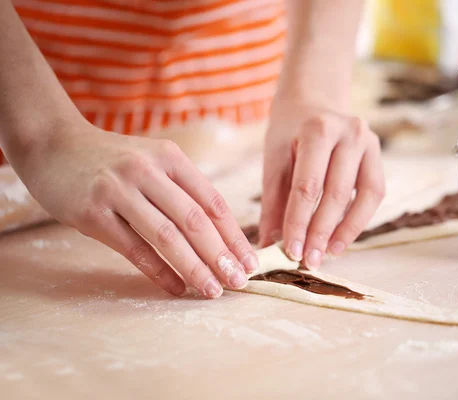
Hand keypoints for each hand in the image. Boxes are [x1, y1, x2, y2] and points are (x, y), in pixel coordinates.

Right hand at [18, 124, 256, 296]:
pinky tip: (176, 288)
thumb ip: (182, 190)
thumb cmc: (112, 160)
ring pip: (166, 236)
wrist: (53, 145)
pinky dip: (158, 272)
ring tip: (213, 291)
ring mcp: (118, 191)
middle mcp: (147, 170)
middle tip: (239, 282)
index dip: (235, 236)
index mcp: (170, 157)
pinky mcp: (92, 213)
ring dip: (194, 268)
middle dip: (221, 256)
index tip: (251, 262)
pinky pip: (133, 249)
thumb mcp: (152, 161)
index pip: (212, 201)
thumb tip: (219, 236)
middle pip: (194, 220)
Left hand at [259, 102, 385, 268]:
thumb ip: (273, 203)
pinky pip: (374, 194)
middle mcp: (350, 132)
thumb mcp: (274, 160)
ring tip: (327, 254)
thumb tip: (269, 246)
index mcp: (318, 129)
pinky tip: (341, 240)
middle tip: (308, 260)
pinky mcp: (378, 155)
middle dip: (321, 232)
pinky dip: (358, 220)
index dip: (299, 222)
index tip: (291, 252)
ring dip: (345, 231)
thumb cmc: (289, 134)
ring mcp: (369, 142)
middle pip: (336, 193)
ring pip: (363, 196)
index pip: (308, 186)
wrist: (312, 103)